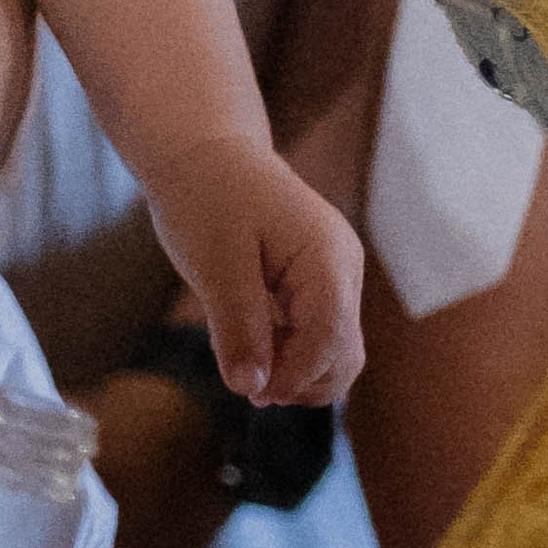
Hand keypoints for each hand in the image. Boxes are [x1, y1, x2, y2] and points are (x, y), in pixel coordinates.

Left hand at [147, 137, 365, 406]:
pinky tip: (251, 351)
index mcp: (328, 256)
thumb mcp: (214, 264)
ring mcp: (334, 275)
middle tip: (249, 390)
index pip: (331, 338)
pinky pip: (315, 332)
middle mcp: (343, 268)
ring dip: (296, 371)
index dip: (296, 376)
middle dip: (302, 381)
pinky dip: (288, 351)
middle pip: (344, 352)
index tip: (254, 395)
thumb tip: (251, 390)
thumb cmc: (206, 197)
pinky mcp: (317, 283)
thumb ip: (237, 326)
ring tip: (247, 371)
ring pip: (334, 349)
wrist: (203, 152)